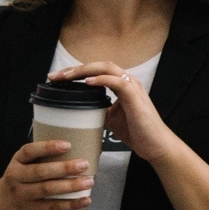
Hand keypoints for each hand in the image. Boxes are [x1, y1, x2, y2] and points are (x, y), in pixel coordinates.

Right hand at [0, 138, 97, 209]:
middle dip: (64, 168)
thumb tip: (80, 146)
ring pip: (46, 189)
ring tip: (89, 181)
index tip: (68, 145)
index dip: (48, 147)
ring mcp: (22, 194)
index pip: (29, 151)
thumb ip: (42, 157)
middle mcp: (17, 177)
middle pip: (40, 172)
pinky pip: (51, 207)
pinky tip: (85, 200)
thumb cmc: (20, 179)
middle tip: (84, 164)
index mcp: (18, 161)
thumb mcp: (23, 165)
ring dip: (70, 186)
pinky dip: (70, 204)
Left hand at [56, 61, 177, 162]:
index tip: (56, 78)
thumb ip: (98, 108)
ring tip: (66, 77)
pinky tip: (87, 83)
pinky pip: (118, 82)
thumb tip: (78, 109)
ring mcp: (132, 87)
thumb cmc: (136, 131)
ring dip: (84, 71)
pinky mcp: (135, 96)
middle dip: (75, 69)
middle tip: (54, 76)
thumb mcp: (110, 117)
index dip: (76, 72)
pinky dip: (102, 80)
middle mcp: (127, 81)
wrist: (154, 144)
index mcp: (122, 84)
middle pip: (99, 65)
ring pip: (107, 68)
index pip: (97, 71)